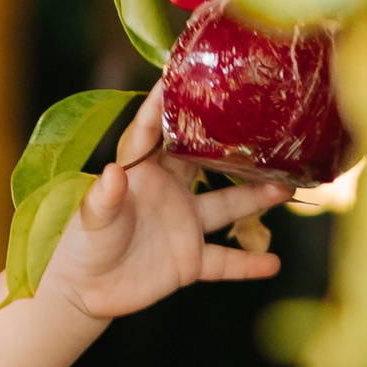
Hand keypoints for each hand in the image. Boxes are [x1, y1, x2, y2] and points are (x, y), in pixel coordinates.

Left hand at [47, 82, 284, 323]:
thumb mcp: (90, 221)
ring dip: (256, 198)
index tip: (182, 75)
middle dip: (236, 149)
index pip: (155, 132)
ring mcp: (183, 225)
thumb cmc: (80, 245)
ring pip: (227, 207)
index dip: (166, 104)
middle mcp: (169, 193)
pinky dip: (248, 264)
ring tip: (286, 188)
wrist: (84, 290)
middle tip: (266, 130)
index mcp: (141, 173)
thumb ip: (102, 199)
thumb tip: (111, 173)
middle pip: (208, 163)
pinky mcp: (189, 260)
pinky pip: (224, 262)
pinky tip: (274, 264)